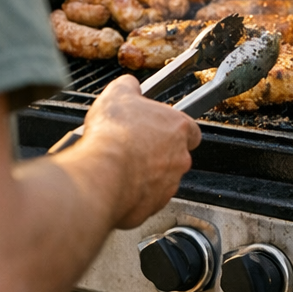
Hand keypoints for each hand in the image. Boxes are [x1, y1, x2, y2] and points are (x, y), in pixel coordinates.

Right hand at [82, 74, 200, 227]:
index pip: (191, 129)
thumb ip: (129, 86)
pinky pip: (145, 199)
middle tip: (132, 146)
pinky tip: (115, 182)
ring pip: (161, 179)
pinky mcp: (152, 207)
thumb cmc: (114, 134)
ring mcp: (168, 185)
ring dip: (144, 174)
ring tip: (120, 165)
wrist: (101, 172)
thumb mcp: (118, 93)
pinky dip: (133, 193)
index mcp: (178, 127)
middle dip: (155, 152)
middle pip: (174, 155)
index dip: (174, 128)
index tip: (159, 128)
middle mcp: (179, 158)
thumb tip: (129, 84)